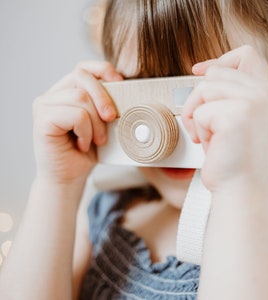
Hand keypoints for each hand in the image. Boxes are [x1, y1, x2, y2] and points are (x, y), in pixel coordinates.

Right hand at [33, 61, 122, 184]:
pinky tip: (83, 144)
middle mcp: (52, 95)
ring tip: (96, 140)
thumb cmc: (87, 151)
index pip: (83, 67)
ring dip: (96, 124)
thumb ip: (105, 104)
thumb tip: (125, 88)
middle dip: (104, 98)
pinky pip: (76, 115)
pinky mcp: (42, 120)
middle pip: (82, 77)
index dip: (103, 69)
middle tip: (112, 119)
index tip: (121, 83)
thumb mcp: (101, 123)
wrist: (70, 177)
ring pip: (81, 98)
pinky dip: (86, 132)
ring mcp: (44, 106)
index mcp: (66, 92)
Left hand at [182, 45, 267, 191]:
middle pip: (215, 73)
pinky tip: (210, 144)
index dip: (219, 60)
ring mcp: (252, 103)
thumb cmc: (236, 159)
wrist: (242, 188)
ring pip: (204, 89)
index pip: (245, 56)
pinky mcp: (236, 116)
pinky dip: (198, 130)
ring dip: (196, 115)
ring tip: (207, 136)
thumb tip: (204, 72)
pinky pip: (200, 112)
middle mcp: (264, 94)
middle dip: (198, 99)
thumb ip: (230, 94)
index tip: (198, 70)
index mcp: (266, 93)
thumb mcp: (239, 120)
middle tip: (200, 124)